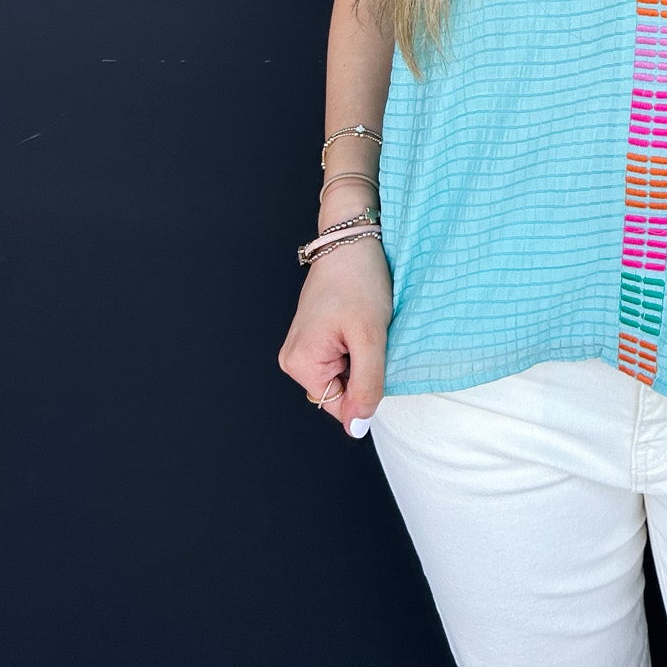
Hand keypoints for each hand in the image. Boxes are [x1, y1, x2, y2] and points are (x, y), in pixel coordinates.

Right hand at [277, 236, 392, 437]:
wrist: (351, 238)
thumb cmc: (359, 281)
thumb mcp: (371, 338)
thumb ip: (366, 386)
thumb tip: (356, 428)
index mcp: (299, 364)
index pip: (340, 406)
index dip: (366, 387)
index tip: (373, 351)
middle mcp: (293, 359)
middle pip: (339, 390)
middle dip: (363, 369)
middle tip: (369, 334)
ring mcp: (302, 346)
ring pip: (343, 373)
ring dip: (361, 356)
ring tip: (364, 325)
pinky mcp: (314, 335)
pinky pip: (340, 356)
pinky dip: (356, 344)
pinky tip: (360, 321)